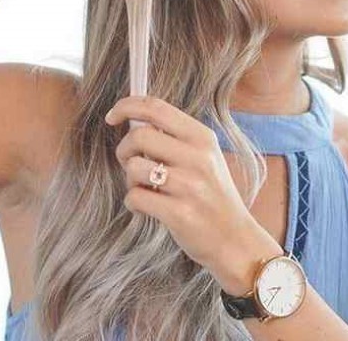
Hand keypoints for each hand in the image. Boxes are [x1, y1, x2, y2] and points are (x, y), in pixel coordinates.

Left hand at [105, 95, 257, 272]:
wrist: (235, 240)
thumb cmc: (212, 194)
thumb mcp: (204, 156)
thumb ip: (174, 137)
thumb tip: (133, 119)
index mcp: (202, 137)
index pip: (156, 107)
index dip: (127, 106)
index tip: (112, 116)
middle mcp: (198, 157)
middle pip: (139, 135)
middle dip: (124, 149)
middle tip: (130, 162)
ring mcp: (190, 186)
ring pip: (134, 167)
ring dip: (130, 179)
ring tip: (145, 188)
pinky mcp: (180, 214)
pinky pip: (135, 197)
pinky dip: (133, 203)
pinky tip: (147, 208)